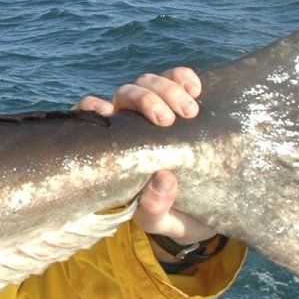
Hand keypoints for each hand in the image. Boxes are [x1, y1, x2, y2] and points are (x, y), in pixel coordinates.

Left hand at [77, 67, 217, 248]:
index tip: (109, 113)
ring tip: (190, 112)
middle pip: (124, 94)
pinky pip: (178, 78)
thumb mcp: (161, 222)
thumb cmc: (173, 216)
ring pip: (148, 82)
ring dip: (167, 89)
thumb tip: (163, 179)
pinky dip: (183, 77)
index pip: (89, 116)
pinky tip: (197, 89)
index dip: (92, 107)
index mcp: (114, 149)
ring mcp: (157, 111)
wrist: (209, 214)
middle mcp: (130, 124)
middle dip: (144, 99)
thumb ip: (154, 210)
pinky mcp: (184, 104)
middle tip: (167, 120)